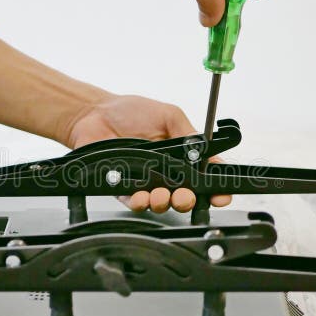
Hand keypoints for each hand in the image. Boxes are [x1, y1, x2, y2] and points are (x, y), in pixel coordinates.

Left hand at [65, 94, 231, 212]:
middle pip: (184, 196)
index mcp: (182, 156)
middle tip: (184, 196)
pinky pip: (135, 202)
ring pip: (161, 203)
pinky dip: (139, 202)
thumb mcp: (168, 115)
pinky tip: (140, 196)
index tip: (219, 196)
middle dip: (187, 200)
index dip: (215, 190)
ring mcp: (146, 182)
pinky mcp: (124, 188)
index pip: (204, 176)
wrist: (96, 115)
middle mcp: (166, 172)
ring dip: (164, 203)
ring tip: (160, 195)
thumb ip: (187, 132)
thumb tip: (203, 147)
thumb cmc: (131, 112)